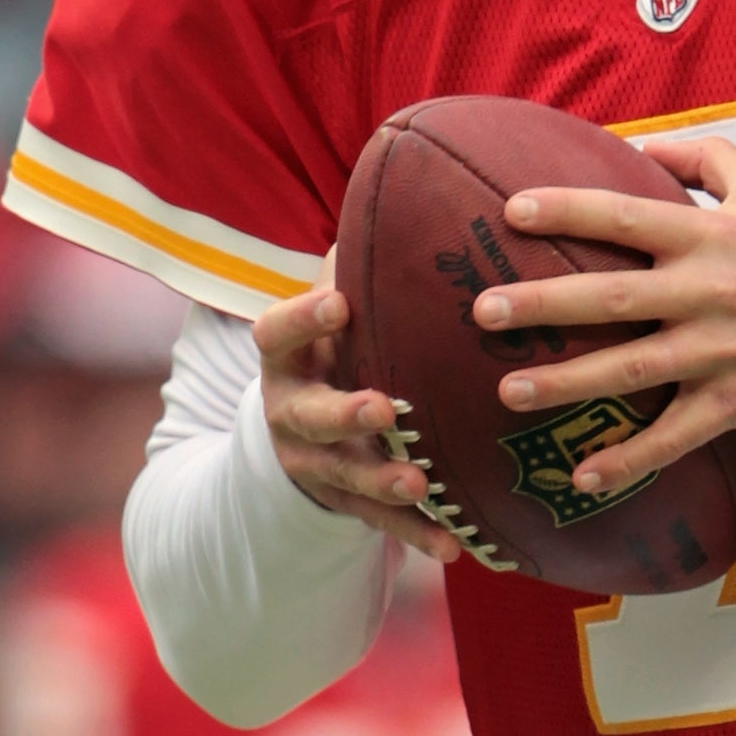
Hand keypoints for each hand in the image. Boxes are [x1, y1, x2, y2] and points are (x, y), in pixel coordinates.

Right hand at [252, 282, 466, 562]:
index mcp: (285, 359)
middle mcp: (291, 414)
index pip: (278, 334)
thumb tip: (403, 190)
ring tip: (419, 482)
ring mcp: (316, 465)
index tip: (339, 299)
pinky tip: (457, 545)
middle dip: (345, 413)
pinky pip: (382, 525)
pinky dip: (419, 535)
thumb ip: (352, 269)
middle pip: (311, 416)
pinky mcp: (345, 504)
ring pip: (346, 477)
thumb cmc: (332, 350)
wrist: (295, 434)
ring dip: (383, 482)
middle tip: (383, 407)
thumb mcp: (331, 313)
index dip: (304, 318)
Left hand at [474, 131, 735, 498]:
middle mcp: (711, 290)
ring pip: (631, 369)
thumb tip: (633, 143)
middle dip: (543, 303)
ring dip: (566, 382)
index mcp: (713, 235)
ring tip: (509, 391)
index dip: (568, 210)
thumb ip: (701, 157)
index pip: (626, 214)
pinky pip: (675, 436)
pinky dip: (630, 459)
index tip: (511, 210)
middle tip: (483, 312)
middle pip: (613, 295)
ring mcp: (723, 351)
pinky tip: (582, 475)